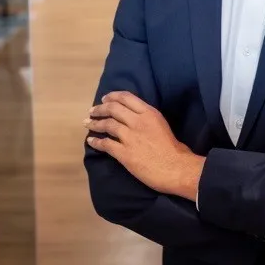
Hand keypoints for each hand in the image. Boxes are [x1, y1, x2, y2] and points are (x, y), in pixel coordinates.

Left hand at [84, 91, 203, 200]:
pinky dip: (96, 142)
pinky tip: (90, 141)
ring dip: (95, 123)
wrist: (176, 168)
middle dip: (100, 109)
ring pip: (107, 125)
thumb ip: (147, 119)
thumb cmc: (174, 149)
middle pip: (113, 109)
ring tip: (87, 123)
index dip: (112, 97)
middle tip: (92, 111)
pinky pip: (106, 145)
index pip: (126, 97)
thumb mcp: (162, 124)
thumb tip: (134, 118)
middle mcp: (138, 121)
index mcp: (149, 113)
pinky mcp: (124, 153)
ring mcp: (130, 137)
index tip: (105, 99)